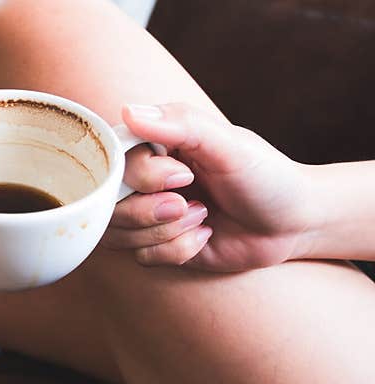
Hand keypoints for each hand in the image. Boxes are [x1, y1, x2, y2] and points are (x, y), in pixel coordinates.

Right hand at [104, 102, 311, 270]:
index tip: (182, 176)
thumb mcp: (229, 145)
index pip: (112, 160)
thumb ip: (181, 124)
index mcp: (154, 146)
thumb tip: (128, 110)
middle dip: (151, 211)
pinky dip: (177, 250)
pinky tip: (204, 236)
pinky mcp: (157, 245)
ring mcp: (147, 214)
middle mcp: (143, 180)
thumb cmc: (266, 176)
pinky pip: (142, 256)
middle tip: (191, 203)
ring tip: (203, 217)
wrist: (292, 223)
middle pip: (107, 202)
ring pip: (118, 233)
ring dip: (167, 232)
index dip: (140, 176)